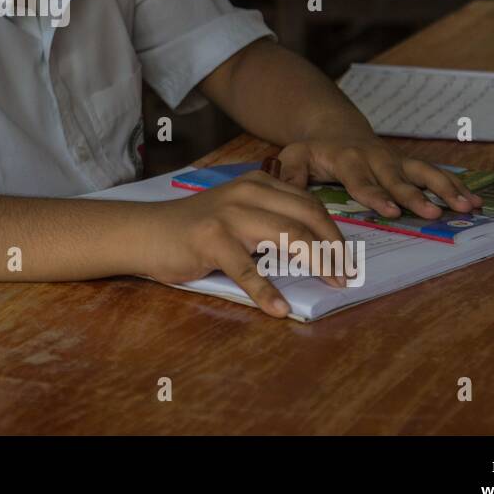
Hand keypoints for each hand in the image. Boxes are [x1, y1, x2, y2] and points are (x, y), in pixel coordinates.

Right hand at [135, 170, 348, 316]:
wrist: (145, 232)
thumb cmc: (192, 228)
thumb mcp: (235, 212)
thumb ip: (267, 218)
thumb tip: (313, 248)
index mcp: (256, 184)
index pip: (308, 203)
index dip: (333, 230)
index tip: (348, 256)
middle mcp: (247, 193)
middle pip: (306, 216)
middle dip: (334, 246)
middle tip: (346, 274)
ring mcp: (229, 215)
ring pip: (287, 236)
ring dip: (317, 263)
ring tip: (332, 285)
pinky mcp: (211, 240)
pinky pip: (247, 270)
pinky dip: (266, 292)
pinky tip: (279, 309)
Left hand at [276, 136, 482, 219]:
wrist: (334, 129)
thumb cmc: (313, 151)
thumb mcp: (294, 157)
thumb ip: (290, 173)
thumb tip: (287, 187)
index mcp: (346, 158)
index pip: (361, 179)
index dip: (376, 194)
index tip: (391, 211)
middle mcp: (375, 157)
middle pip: (398, 177)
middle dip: (416, 195)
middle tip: (434, 213)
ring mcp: (395, 159)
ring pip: (423, 172)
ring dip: (445, 189)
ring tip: (467, 206)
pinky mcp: (408, 163)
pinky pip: (435, 173)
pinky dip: (456, 186)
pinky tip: (475, 201)